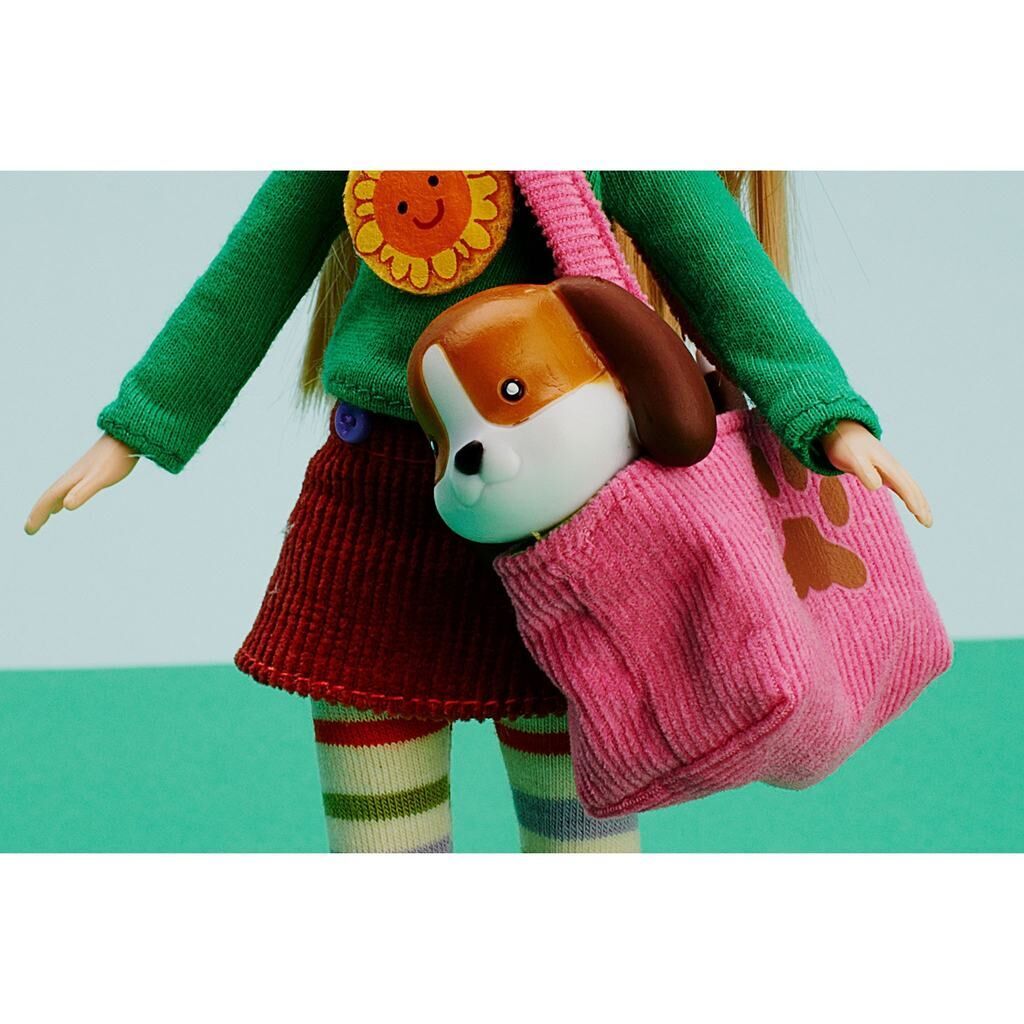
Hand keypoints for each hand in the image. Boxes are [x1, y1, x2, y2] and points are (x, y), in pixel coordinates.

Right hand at [24, 434, 139, 534]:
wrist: (126, 437)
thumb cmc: (115, 459)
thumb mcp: (99, 479)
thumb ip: (83, 491)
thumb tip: (65, 506)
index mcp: (70, 481)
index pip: (47, 500)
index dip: (37, 516)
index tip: (28, 531)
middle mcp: (71, 477)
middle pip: (49, 497)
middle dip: (39, 513)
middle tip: (30, 530)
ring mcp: (80, 475)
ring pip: (58, 493)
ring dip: (49, 506)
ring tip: (44, 518)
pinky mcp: (90, 473)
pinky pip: (69, 490)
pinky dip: (62, 499)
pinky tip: (65, 503)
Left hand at [820, 420, 932, 527]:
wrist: (841, 429)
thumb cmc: (845, 445)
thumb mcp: (853, 459)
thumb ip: (864, 471)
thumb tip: (878, 486)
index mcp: (888, 466)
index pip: (905, 487)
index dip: (914, 502)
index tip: (921, 517)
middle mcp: (893, 467)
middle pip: (912, 488)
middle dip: (922, 505)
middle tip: (929, 524)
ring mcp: (889, 468)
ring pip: (909, 486)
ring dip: (918, 501)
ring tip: (924, 517)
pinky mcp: (883, 470)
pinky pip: (901, 485)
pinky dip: (909, 495)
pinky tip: (910, 504)